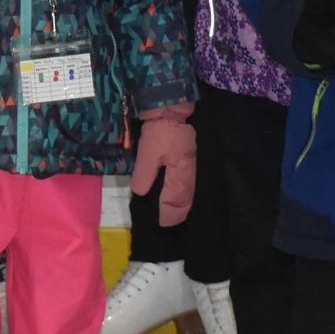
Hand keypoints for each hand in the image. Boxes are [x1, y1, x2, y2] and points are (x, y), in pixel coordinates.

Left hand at [131, 106, 195, 225]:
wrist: (171, 109)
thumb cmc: (158, 131)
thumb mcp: (147, 153)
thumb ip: (144, 175)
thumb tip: (141, 193)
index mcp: (181, 173)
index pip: (177, 201)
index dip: (169, 214)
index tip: (162, 224)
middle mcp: (190, 173)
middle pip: (187, 200)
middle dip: (178, 214)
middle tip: (167, 224)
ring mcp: (192, 167)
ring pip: (189, 193)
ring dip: (181, 205)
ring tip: (171, 215)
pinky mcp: (190, 161)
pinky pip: (188, 183)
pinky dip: (182, 193)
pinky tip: (174, 196)